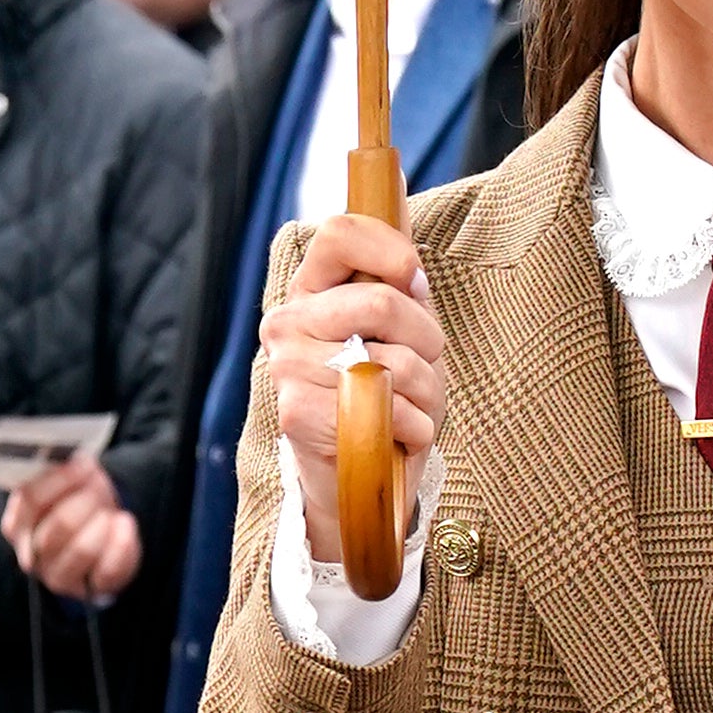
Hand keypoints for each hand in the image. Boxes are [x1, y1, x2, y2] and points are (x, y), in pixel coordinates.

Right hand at [3, 457, 143, 602]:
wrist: (99, 537)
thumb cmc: (77, 503)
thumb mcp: (65, 483)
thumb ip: (60, 470)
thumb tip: (74, 456)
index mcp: (17, 525)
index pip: (30, 501)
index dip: (59, 480)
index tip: (83, 464)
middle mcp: (33, 555)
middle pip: (57, 527)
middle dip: (85, 500)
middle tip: (100, 485)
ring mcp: (59, 576)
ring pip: (81, 550)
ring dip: (102, 522)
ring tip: (111, 509)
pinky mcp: (90, 589)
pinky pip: (108, 570)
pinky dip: (123, 543)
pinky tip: (124, 524)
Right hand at [261, 212, 447, 574]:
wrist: (355, 478)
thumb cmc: (384, 398)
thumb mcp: (400, 336)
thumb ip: (402, 292)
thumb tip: (410, 271)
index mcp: (310, 292)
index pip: (339, 235)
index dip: (388, 249)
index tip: (414, 279)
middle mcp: (287, 323)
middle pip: (380, 302)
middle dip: (425, 339)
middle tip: (424, 365)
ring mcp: (287, 367)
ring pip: (393, 361)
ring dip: (425, 391)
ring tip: (409, 407)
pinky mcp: (298, 412)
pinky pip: (386, 408)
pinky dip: (413, 428)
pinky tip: (397, 436)